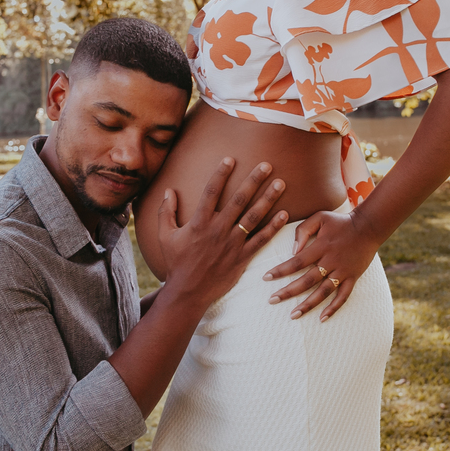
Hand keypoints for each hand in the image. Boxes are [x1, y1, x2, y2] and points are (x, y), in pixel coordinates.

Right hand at [156, 158, 287, 308]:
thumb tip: (168, 190)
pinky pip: (261, 240)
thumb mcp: (165, 236)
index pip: (211, 192)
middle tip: (267, 165)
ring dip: (268, 199)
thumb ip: (165, 212)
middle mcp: (218, 229)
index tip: (230, 158)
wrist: (188, 292)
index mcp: (199, 222)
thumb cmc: (176, 262)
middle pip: (239, 199)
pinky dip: (273, 227)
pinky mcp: (242, 257)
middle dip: (254, 180)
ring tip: (281, 183)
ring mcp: (232, 243)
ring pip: (254, 217)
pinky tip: (285, 214)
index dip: (220, 174)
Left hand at [263, 208, 382, 320]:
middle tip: (272, 300)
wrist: (368, 226)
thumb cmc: (340, 222)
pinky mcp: (353, 278)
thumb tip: (292, 250)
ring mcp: (343, 271)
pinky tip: (322, 318)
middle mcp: (331, 261)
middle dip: (288, 292)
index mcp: (321, 247)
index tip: (266, 278)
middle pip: (307, 281)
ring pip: (323, 292)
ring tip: (293, 315)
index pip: (296, 262)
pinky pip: (343, 296)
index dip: (280, 270)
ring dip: (308, 305)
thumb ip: (303, 230)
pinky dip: (334, 308)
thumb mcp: (320, 217)